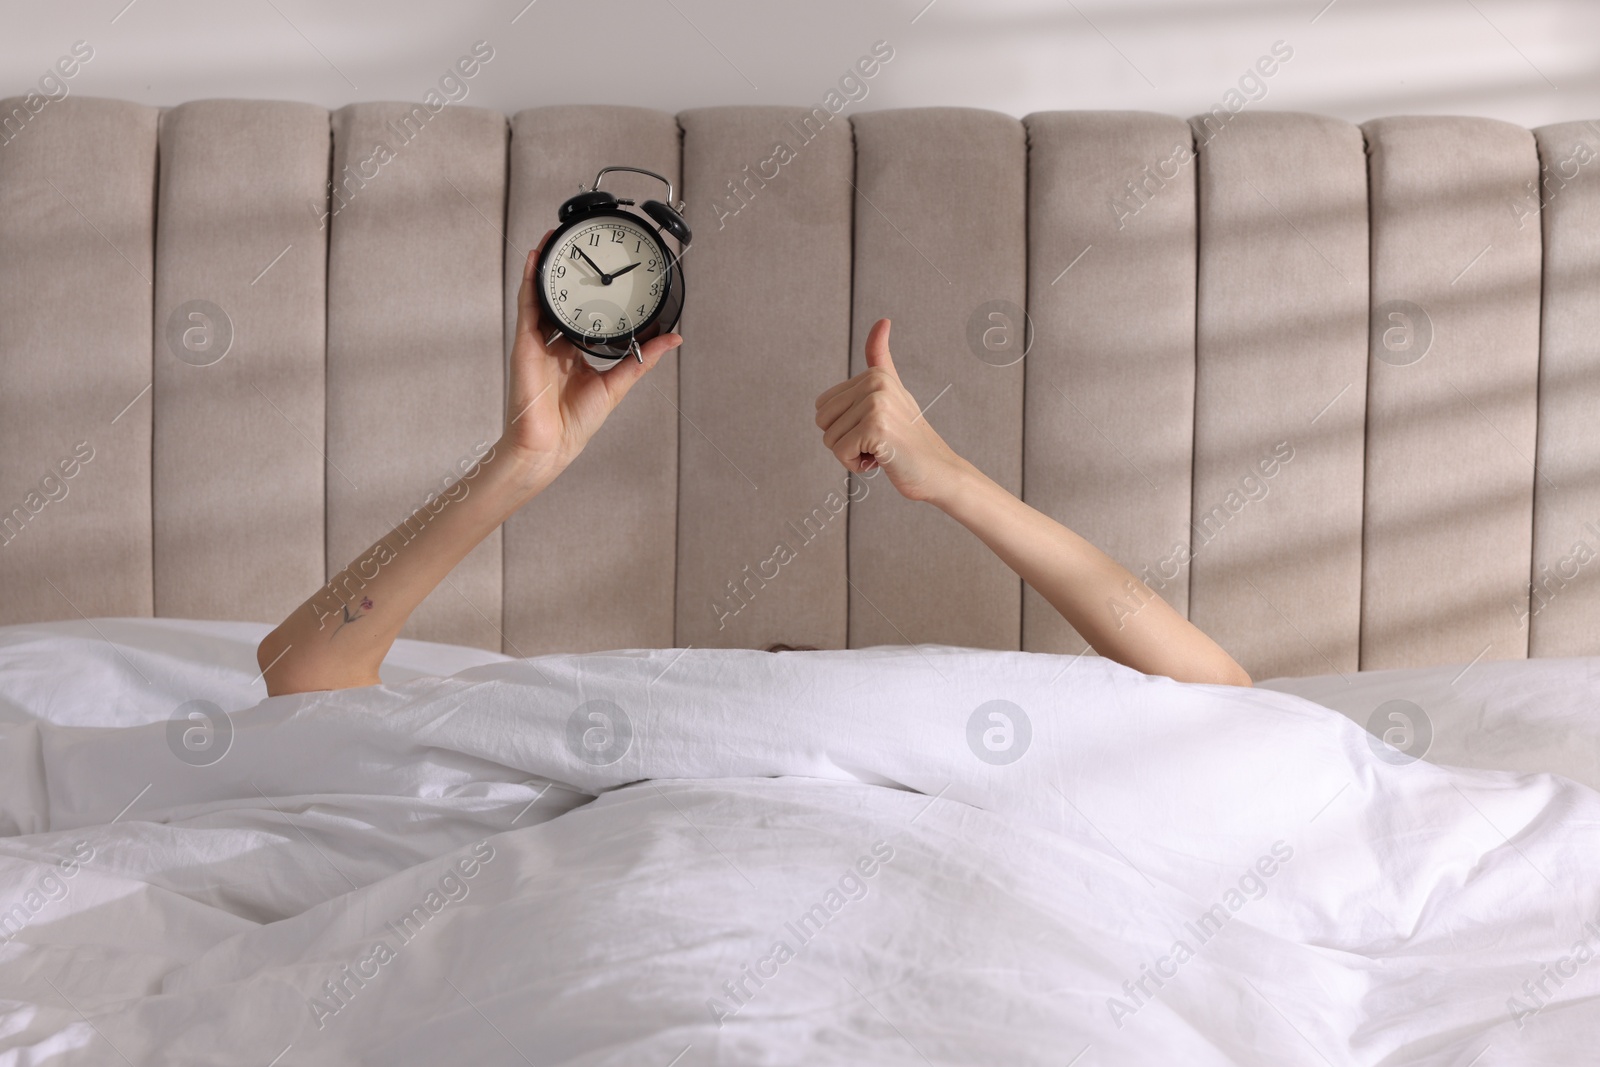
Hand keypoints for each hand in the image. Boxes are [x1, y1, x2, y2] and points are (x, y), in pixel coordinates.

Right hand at [501, 230, 681, 487]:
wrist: (551, 444)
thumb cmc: (576, 422)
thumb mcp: (618, 383)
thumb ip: (644, 358)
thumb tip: (674, 339)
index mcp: (573, 351)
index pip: (582, 312)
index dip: (591, 290)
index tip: (605, 268)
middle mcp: (554, 342)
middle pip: (560, 298)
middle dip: (567, 271)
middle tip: (578, 242)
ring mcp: (538, 340)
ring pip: (541, 294)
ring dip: (547, 265)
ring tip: (554, 237)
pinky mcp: (525, 342)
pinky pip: (527, 304)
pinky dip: (530, 280)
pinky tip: (536, 258)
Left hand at [813, 318, 966, 503]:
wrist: (938, 471)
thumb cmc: (910, 439)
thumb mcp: (894, 393)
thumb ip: (881, 360)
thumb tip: (882, 319)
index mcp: (875, 375)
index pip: (824, 406)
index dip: (843, 426)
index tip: (876, 428)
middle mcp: (875, 384)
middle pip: (822, 421)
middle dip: (843, 440)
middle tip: (876, 442)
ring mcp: (876, 404)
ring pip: (830, 439)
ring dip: (851, 454)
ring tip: (881, 450)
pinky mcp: (875, 428)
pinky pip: (840, 452)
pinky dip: (856, 465)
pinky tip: (882, 460)